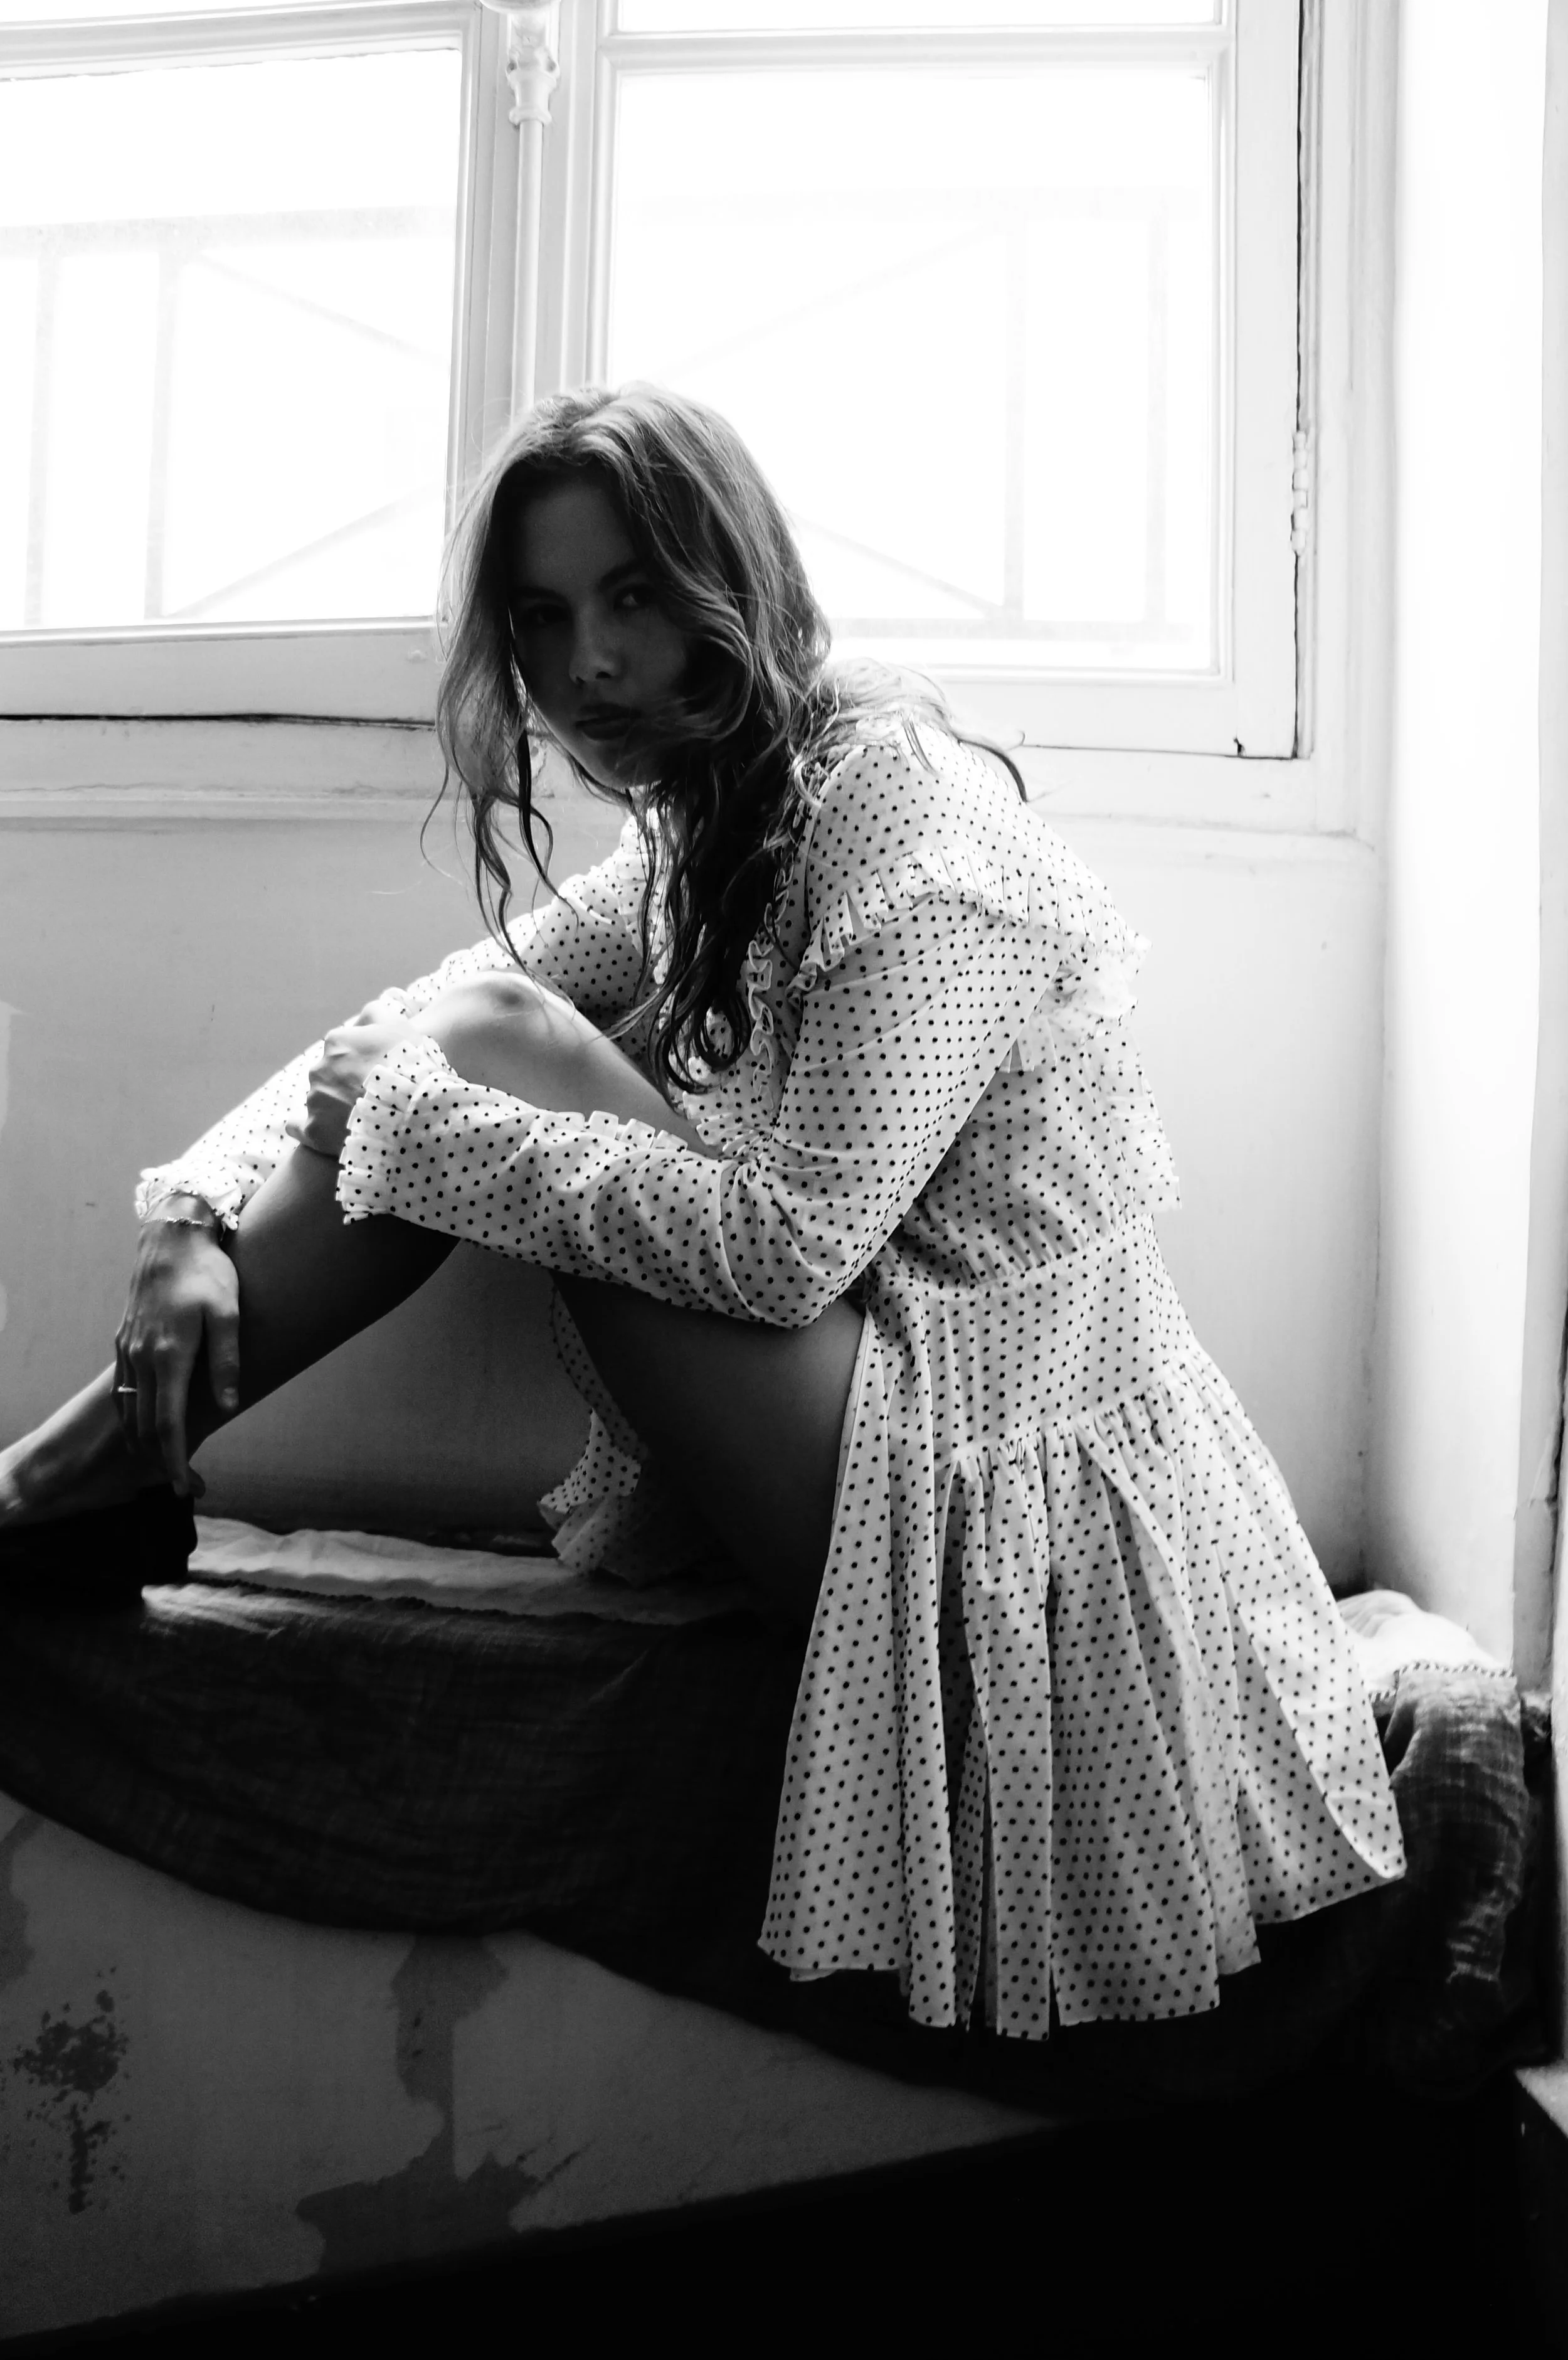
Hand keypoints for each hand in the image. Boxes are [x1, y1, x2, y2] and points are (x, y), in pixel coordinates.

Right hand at [115, 1204, 239, 1496]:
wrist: (171, 1239)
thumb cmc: (209, 1274)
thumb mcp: (229, 1314)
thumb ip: (228, 1362)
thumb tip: (229, 1407)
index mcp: (170, 1355)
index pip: (168, 1423)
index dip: (174, 1460)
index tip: (183, 1488)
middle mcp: (142, 1357)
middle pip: (143, 1425)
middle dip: (158, 1459)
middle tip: (178, 1483)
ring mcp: (128, 1349)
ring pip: (128, 1410)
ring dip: (142, 1441)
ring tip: (162, 1462)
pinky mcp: (123, 1341)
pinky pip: (121, 1390)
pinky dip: (130, 1415)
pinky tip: (142, 1425)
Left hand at [288, 996, 423, 1159]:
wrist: (411, 1111)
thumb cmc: (409, 1065)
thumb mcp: (399, 1026)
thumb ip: (376, 1014)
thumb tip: (364, 1015)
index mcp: (337, 1042)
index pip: (342, 1049)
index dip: (361, 1061)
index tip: (377, 1072)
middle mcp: (319, 1068)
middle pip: (329, 1074)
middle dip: (346, 1083)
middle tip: (373, 1096)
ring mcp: (315, 1100)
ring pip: (320, 1100)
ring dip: (335, 1106)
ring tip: (363, 1119)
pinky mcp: (314, 1130)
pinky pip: (299, 1127)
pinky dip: (305, 1127)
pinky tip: (322, 1131)